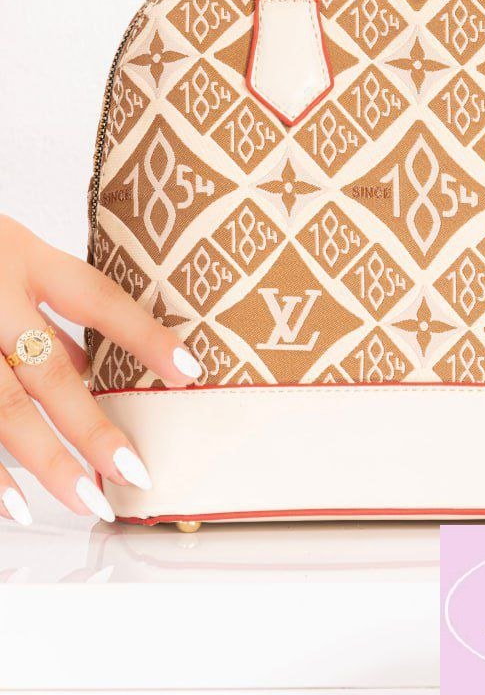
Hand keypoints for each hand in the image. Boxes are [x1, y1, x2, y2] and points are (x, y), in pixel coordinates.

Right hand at [0, 215, 203, 524]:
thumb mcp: (11, 253)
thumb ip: (46, 306)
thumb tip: (88, 368)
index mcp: (23, 258)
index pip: (96, 298)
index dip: (143, 335)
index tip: (189, 372)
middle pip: (46, 369)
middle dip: (91, 426)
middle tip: (133, 473)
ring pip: (2, 408)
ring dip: (46, 460)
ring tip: (87, 500)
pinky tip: (16, 508)